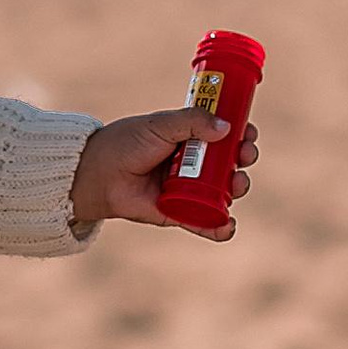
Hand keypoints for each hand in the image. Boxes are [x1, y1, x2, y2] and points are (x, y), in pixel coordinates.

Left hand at [68, 109, 261, 241]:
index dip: (241, 134)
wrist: (99, 174)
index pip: (225, 134)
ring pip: (225, 191)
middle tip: (245, 155)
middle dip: (244, 159)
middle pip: (231, 162)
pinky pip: (206, 222)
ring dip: (238, 188)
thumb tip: (225, 127)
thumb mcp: (160, 125)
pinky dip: (220, 227)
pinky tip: (228, 225)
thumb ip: (191, 121)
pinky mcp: (179, 214)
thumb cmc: (126, 143)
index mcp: (190, 137)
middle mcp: (194, 163)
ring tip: (235, 184)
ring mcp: (189, 189)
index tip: (248, 131)